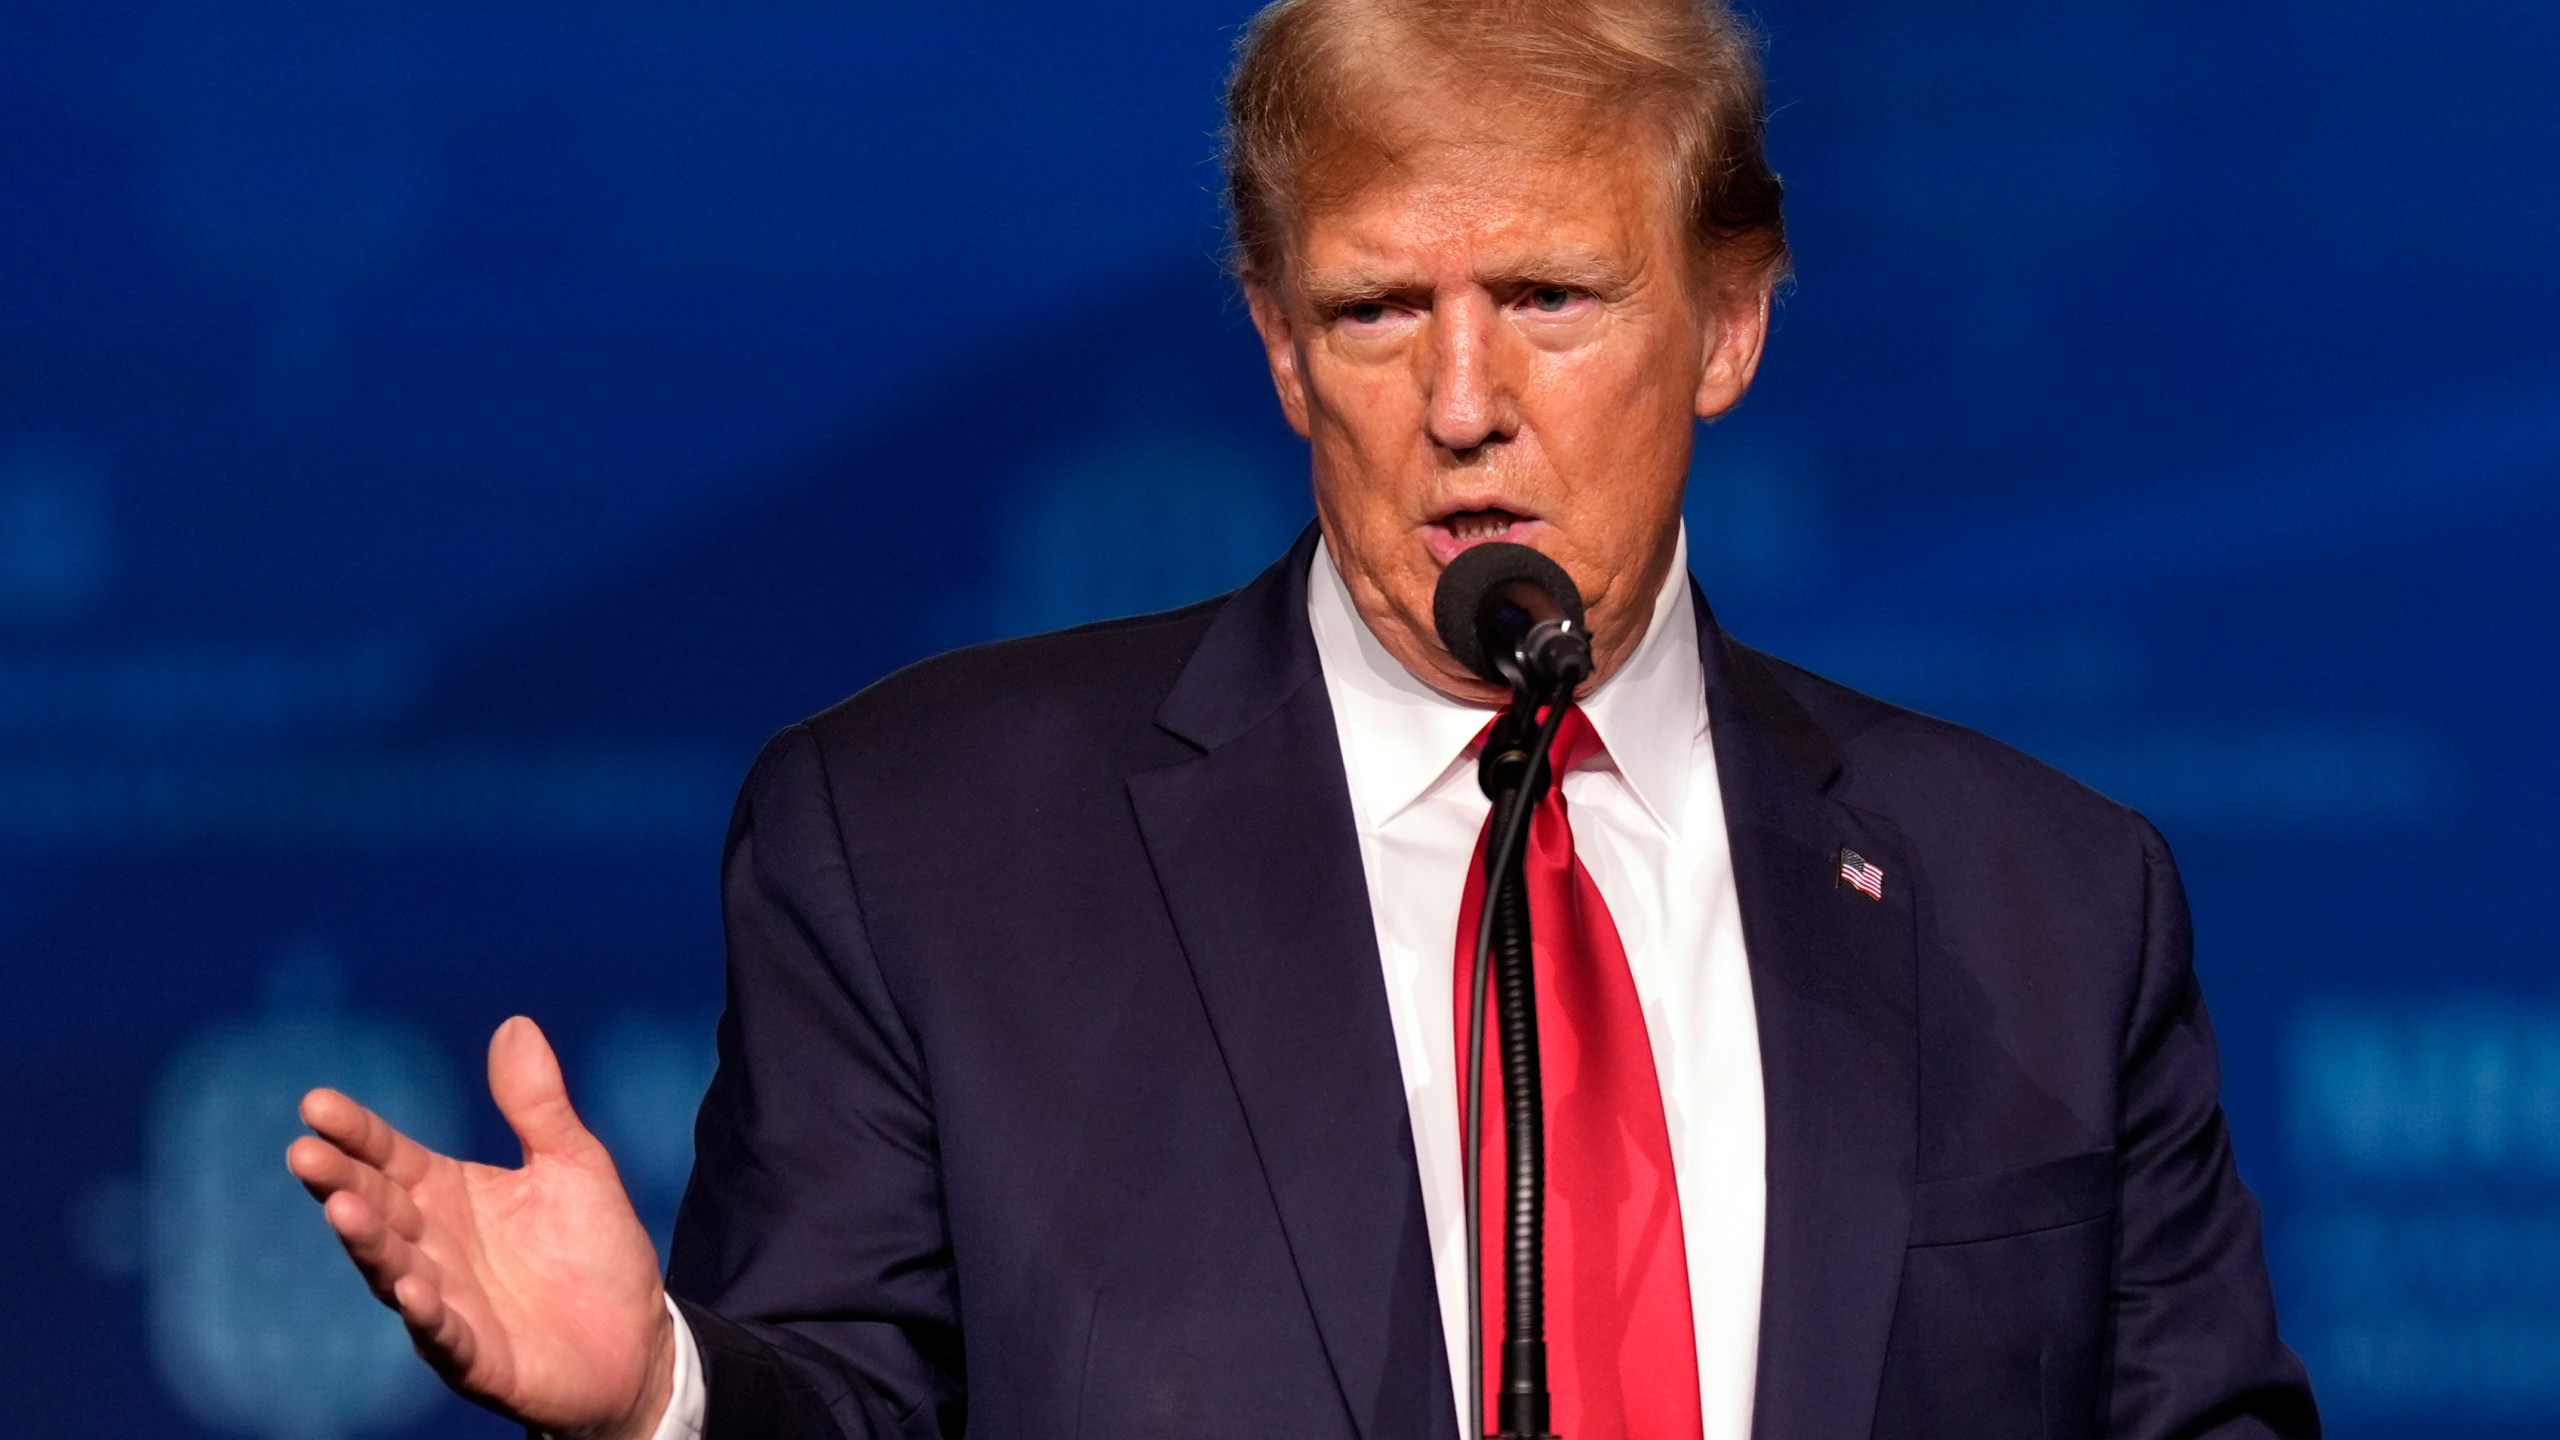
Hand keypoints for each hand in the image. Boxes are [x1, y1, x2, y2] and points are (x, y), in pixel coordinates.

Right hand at [288, 1016, 676, 1439]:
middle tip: (305, 1152)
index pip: (390, 1157)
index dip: (356, 1132)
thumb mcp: (573, 1163)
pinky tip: (412, 1291)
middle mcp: (433, 1246)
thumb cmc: (593, 1249)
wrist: (635, 1341)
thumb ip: (538, 1104)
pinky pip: (444, 1335)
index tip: (315, 1103)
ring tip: (342, 1210)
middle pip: (377, 1208)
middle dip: (340, 1182)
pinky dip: (426, 1314)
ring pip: (394, 1270)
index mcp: (448, 1195)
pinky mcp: (477, 1356)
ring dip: (368, 1243)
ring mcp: (448, 1304)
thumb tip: (516, 1022)